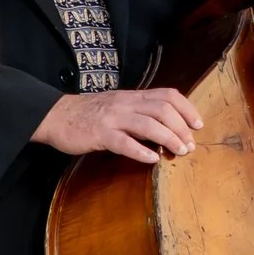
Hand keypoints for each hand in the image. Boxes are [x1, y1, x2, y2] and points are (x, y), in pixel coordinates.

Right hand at [34, 85, 204, 163]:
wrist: (56, 116)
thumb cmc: (89, 114)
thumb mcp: (118, 106)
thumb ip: (139, 112)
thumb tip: (166, 127)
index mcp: (132, 97)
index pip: (168, 95)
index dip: (187, 109)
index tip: (197, 125)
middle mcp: (126, 104)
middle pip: (163, 109)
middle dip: (181, 128)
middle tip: (189, 145)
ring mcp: (112, 119)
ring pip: (149, 124)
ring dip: (169, 139)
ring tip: (179, 152)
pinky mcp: (99, 134)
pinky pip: (124, 142)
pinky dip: (141, 151)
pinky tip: (152, 159)